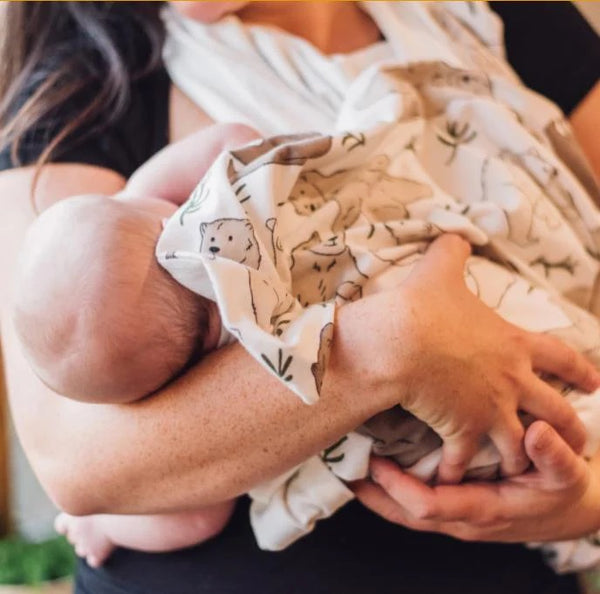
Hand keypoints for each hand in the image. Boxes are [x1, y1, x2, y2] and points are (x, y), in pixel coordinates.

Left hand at [353, 421, 599, 542]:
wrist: (575, 509)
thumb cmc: (565, 491)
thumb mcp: (569, 474)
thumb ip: (554, 456)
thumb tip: (534, 432)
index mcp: (484, 510)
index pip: (428, 506)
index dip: (398, 488)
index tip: (375, 463)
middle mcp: (463, 516)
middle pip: (405, 514)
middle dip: (373, 495)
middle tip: (343, 469)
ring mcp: (457, 512)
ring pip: (407, 510)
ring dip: (378, 491)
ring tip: (350, 467)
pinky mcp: (457, 500)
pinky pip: (418, 498)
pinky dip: (394, 486)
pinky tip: (380, 466)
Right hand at [392, 235, 599, 482]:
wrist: (401, 342)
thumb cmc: (423, 306)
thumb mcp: (440, 269)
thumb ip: (453, 250)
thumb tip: (455, 232)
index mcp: (513, 344)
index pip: (561, 357)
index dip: (580, 369)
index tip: (596, 381)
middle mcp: (512, 381)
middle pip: (555, 410)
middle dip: (570, 426)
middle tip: (580, 440)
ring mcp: (491, 409)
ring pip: (522, 444)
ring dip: (523, 458)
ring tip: (522, 470)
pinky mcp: (462, 430)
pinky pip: (464, 458)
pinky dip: (458, 470)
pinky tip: (452, 478)